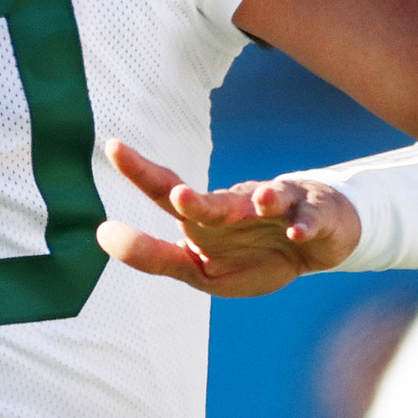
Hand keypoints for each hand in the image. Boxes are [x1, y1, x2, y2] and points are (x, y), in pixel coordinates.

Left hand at [95, 139, 357, 296]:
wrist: (314, 243)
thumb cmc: (250, 255)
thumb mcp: (200, 270)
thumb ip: (155, 256)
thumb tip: (102, 233)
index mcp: (206, 217)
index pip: (167, 191)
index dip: (141, 172)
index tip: (113, 147)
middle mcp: (237, 205)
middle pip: (213, 201)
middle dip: (197, 200)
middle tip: (179, 196)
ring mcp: (277, 207)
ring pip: (266, 200)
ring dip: (261, 201)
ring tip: (256, 203)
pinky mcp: (315, 216)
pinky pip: (309, 219)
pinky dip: (304, 224)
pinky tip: (296, 231)